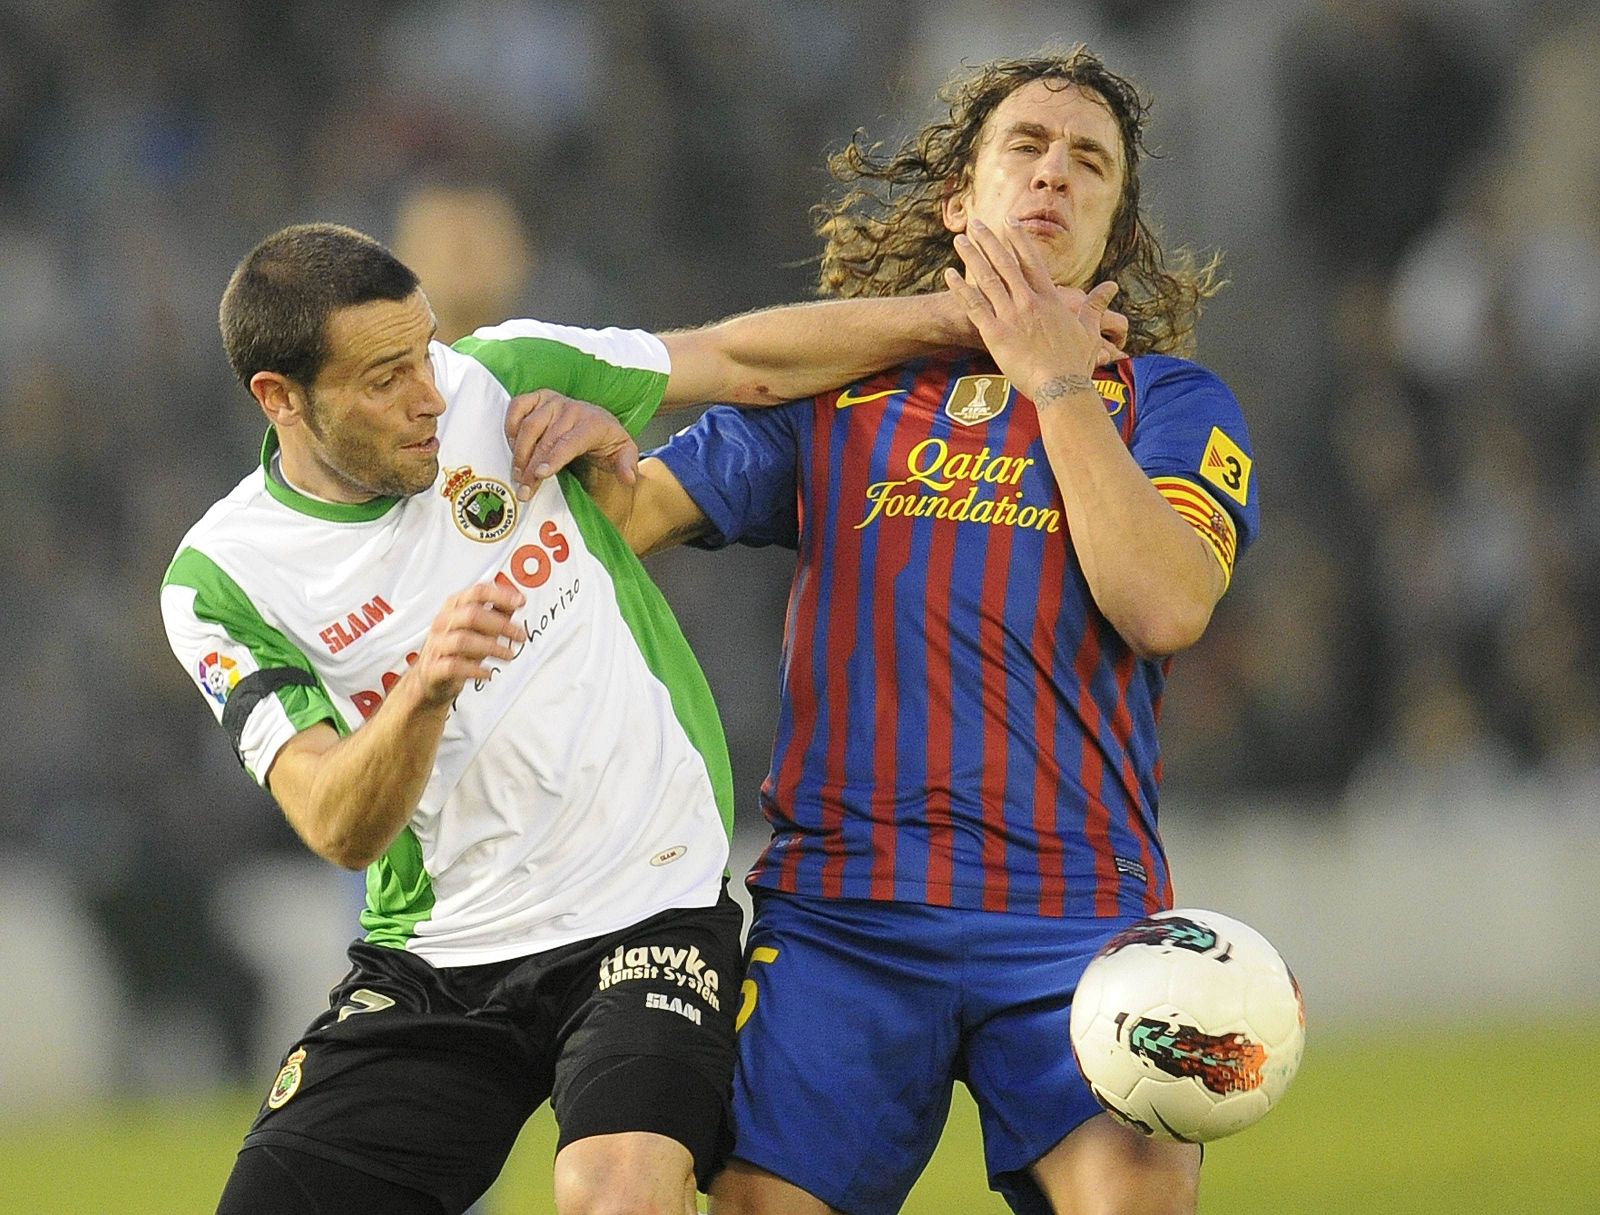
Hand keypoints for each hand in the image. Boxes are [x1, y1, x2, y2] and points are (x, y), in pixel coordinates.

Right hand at [408, 581, 524, 708]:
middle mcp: (444, 622)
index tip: (520, 601)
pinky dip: (474, 669)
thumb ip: (496, 614)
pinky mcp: (433, 668)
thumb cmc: (455, 650)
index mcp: (454, 607)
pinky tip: (487, 673)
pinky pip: (453, 666)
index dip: (501, 595)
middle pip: (472, 614)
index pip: (477, 593)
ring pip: (463, 640)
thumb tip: (516, 602)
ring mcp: (437, 645)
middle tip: (520, 635)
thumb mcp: (478, 628)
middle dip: (501, 624)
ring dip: (492, 647)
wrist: (430, 678)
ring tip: (508, 655)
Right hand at [504, 389, 639, 500]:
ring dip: (519, 452)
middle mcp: (571, 409)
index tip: (540, 474)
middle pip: (545, 440)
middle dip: (531, 467)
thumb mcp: (623, 453)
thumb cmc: (606, 440)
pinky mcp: (538, 397)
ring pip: (528, 426)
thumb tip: (629, 478)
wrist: (597, 418)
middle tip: (524, 489)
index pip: (570, 442)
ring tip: (517, 474)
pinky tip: (511, 446)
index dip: (553, 458)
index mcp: (593, 423)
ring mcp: (553, 401)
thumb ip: (627, 465)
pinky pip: (517, 407)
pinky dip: (510, 425)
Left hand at [942, 217, 1121, 396]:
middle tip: (976, 223)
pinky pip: (974, 306)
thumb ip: (1096, 306)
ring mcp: (1011, 316)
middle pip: (1005, 263)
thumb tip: (1112, 287)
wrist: (1062, 386)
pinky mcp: (995, 334)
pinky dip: (961, 289)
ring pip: (987, 279)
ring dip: (972, 257)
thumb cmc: (1076, 363)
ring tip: (959, 240)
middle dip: (989, 241)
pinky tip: (949, 275)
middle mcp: (1028, 301)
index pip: (1031, 261)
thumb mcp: (1090, 330)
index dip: (1019, 239)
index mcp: (1050, 299)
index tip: (1009, 221)